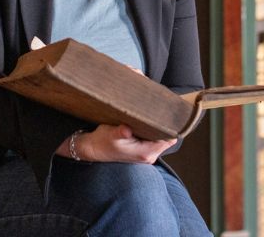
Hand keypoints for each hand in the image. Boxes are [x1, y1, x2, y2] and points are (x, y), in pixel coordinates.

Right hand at [56, 124, 175, 163]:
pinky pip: (155, 138)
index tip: (167, 113)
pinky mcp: (143, 149)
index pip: (168, 139)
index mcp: (146, 153)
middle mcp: (150, 155)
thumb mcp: (111, 134)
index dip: (170, 126)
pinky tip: (149, 119)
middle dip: (165, 124)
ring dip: (159, 126)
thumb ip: (121, 132)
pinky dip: (153, 129)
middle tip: (161, 108)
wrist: (93, 148)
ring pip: (161, 137)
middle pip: (167, 137)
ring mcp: (147, 153)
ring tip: (155, 112)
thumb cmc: (102, 141)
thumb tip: (127, 130)